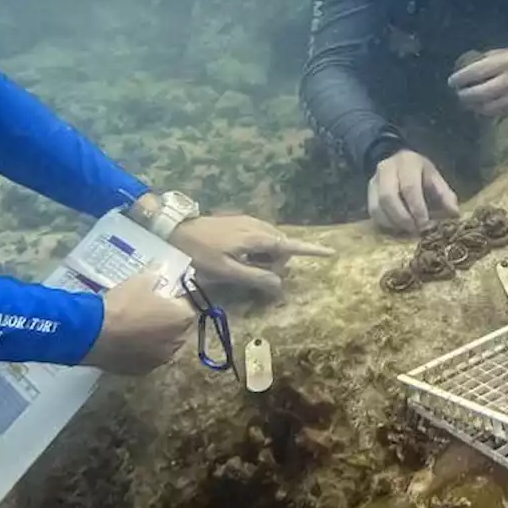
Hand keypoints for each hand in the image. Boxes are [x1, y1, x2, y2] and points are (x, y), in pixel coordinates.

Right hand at [81, 269, 193, 374]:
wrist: (93, 333)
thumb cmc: (123, 304)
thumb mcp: (140, 280)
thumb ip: (156, 274)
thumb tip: (161, 269)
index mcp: (183, 318)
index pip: (187, 306)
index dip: (174, 300)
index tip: (161, 296)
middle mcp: (178, 342)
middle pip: (178, 328)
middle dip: (168, 320)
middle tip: (149, 311)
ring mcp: (160, 360)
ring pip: (164, 346)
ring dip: (157, 338)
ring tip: (137, 328)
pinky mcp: (142, 371)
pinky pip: (147, 358)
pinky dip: (142, 352)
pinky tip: (127, 343)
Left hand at [170, 215, 334, 297]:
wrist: (176, 230)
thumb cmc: (200, 255)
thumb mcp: (226, 272)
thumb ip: (255, 278)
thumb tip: (280, 285)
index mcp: (257, 239)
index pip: (291, 246)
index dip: (311, 251)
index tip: (331, 253)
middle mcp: (258, 226)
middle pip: (281, 247)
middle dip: (276, 263)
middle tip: (252, 276)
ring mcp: (249, 222)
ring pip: (270, 242)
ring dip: (266, 257)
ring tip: (242, 268)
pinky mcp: (240, 222)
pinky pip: (260, 237)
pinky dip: (258, 250)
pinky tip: (240, 257)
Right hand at [368, 149, 459, 234]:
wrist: (399, 162)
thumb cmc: (421, 173)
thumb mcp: (435, 178)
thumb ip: (445, 195)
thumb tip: (454, 214)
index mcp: (407, 162)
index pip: (409, 187)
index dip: (417, 208)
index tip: (425, 224)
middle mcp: (386, 168)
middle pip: (389, 197)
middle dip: (403, 218)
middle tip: (415, 230)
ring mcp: (374, 180)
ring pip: (377, 207)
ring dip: (393, 223)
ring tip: (407, 230)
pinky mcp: (368, 192)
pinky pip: (372, 212)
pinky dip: (385, 223)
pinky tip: (398, 228)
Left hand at [448, 47, 507, 117]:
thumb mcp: (507, 51)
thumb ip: (488, 59)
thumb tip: (466, 68)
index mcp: (505, 61)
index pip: (475, 72)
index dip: (460, 79)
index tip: (452, 82)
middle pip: (478, 93)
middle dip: (464, 95)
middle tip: (459, 94)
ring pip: (487, 107)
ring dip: (474, 106)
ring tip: (468, 103)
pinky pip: (498, 113)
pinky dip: (488, 111)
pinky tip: (483, 107)